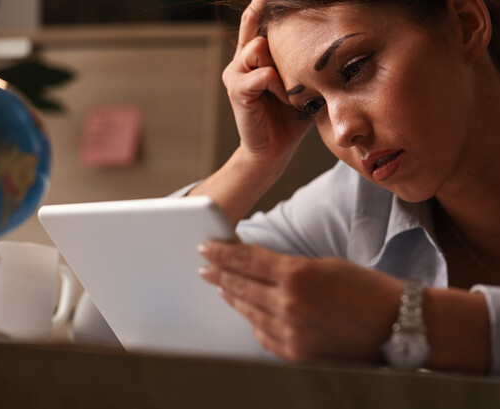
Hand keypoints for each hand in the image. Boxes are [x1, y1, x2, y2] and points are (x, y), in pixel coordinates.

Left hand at [198, 241, 402, 362]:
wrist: (400, 326)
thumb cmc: (368, 289)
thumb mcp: (324, 265)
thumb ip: (286, 267)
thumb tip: (257, 265)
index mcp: (297, 275)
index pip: (246, 260)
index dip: (223, 253)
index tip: (206, 247)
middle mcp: (289, 305)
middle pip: (241, 285)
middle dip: (218, 272)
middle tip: (204, 264)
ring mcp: (291, 332)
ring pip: (248, 310)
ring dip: (230, 295)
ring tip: (218, 284)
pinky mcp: (296, 354)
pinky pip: (262, 334)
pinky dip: (251, 319)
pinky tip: (244, 310)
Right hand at [223, 0, 312, 166]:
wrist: (274, 150)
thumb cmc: (290, 117)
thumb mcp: (301, 82)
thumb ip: (303, 61)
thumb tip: (330, 38)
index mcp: (255, 56)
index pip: (255, 19)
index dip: (262, 4)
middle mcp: (241, 60)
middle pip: (258, 27)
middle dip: (281, 39)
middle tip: (295, 69)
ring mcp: (235, 74)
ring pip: (258, 47)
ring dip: (281, 68)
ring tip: (287, 92)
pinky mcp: (236, 91)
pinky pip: (263, 74)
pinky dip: (277, 86)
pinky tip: (282, 100)